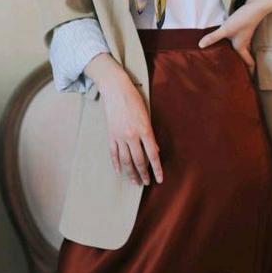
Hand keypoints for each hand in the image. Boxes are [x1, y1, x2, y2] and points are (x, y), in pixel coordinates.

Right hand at [98, 66, 163, 186]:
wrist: (116, 89)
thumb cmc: (134, 99)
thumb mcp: (147, 116)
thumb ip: (150, 135)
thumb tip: (154, 151)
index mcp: (144, 130)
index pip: (153, 155)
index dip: (157, 169)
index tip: (160, 179)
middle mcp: (132, 136)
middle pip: (139, 161)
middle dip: (144, 174)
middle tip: (146, 183)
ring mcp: (120, 136)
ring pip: (126, 160)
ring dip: (131, 173)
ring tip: (135, 182)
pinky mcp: (111, 135)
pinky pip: (113, 153)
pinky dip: (116, 164)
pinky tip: (120, 172)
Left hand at [196, 0, 266, 73]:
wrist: (256, 6)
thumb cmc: (243, 20)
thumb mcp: (226, 29)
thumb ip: (213, 37)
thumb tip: (200, 46)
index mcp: (241, 47)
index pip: (247, 62)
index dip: (247, 71)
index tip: (246, 78)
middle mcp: (244, 42)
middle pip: (243, 56)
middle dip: (239, 63)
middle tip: (232, 69)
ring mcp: (245, 34)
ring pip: (241, 47)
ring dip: (236, 52)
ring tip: (228, 56)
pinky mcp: (244, 26)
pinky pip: (238, 37)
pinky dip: (234, 41)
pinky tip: (227, 38)